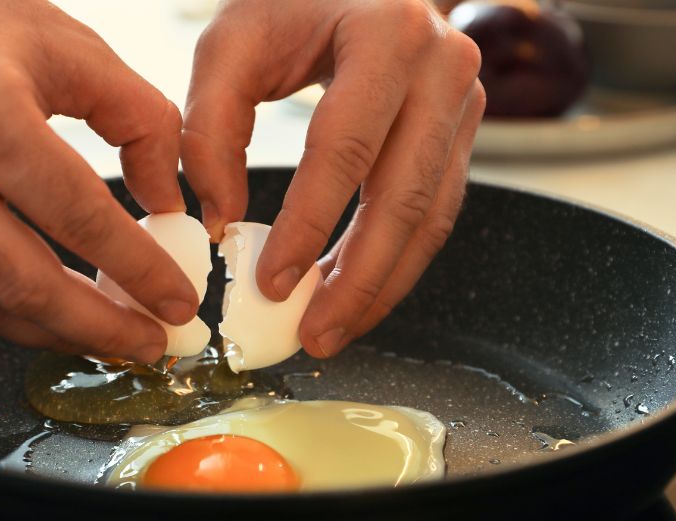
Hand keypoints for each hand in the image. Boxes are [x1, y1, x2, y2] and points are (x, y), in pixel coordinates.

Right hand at [0, 0, 196, 362]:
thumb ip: (138, 119)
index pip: (79, 215)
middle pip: (26, 281)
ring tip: (106, 337)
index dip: (138, 269)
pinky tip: (45, 316)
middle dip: (99, 326)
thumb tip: (167, 204)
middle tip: (148, 342)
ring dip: (53, 332)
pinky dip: (2, 313)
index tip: (176, 299)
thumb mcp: (65, 42)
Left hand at [182, 0, 484, 357]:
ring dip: (382, 284)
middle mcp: (443, 67)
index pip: (345, 149)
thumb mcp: (233, 42)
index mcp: (387, 34)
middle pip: (403, 198)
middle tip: (314, 333)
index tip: (271, 282)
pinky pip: (435, 211)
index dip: (308, 225)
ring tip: (333, 328)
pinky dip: (397, 260)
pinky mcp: (462, 131)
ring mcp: (465, 101)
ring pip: (430, 217)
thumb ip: (211, 127)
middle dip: (358, 280)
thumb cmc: (294, 0)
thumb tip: (220, 219)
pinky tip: (358, 292)